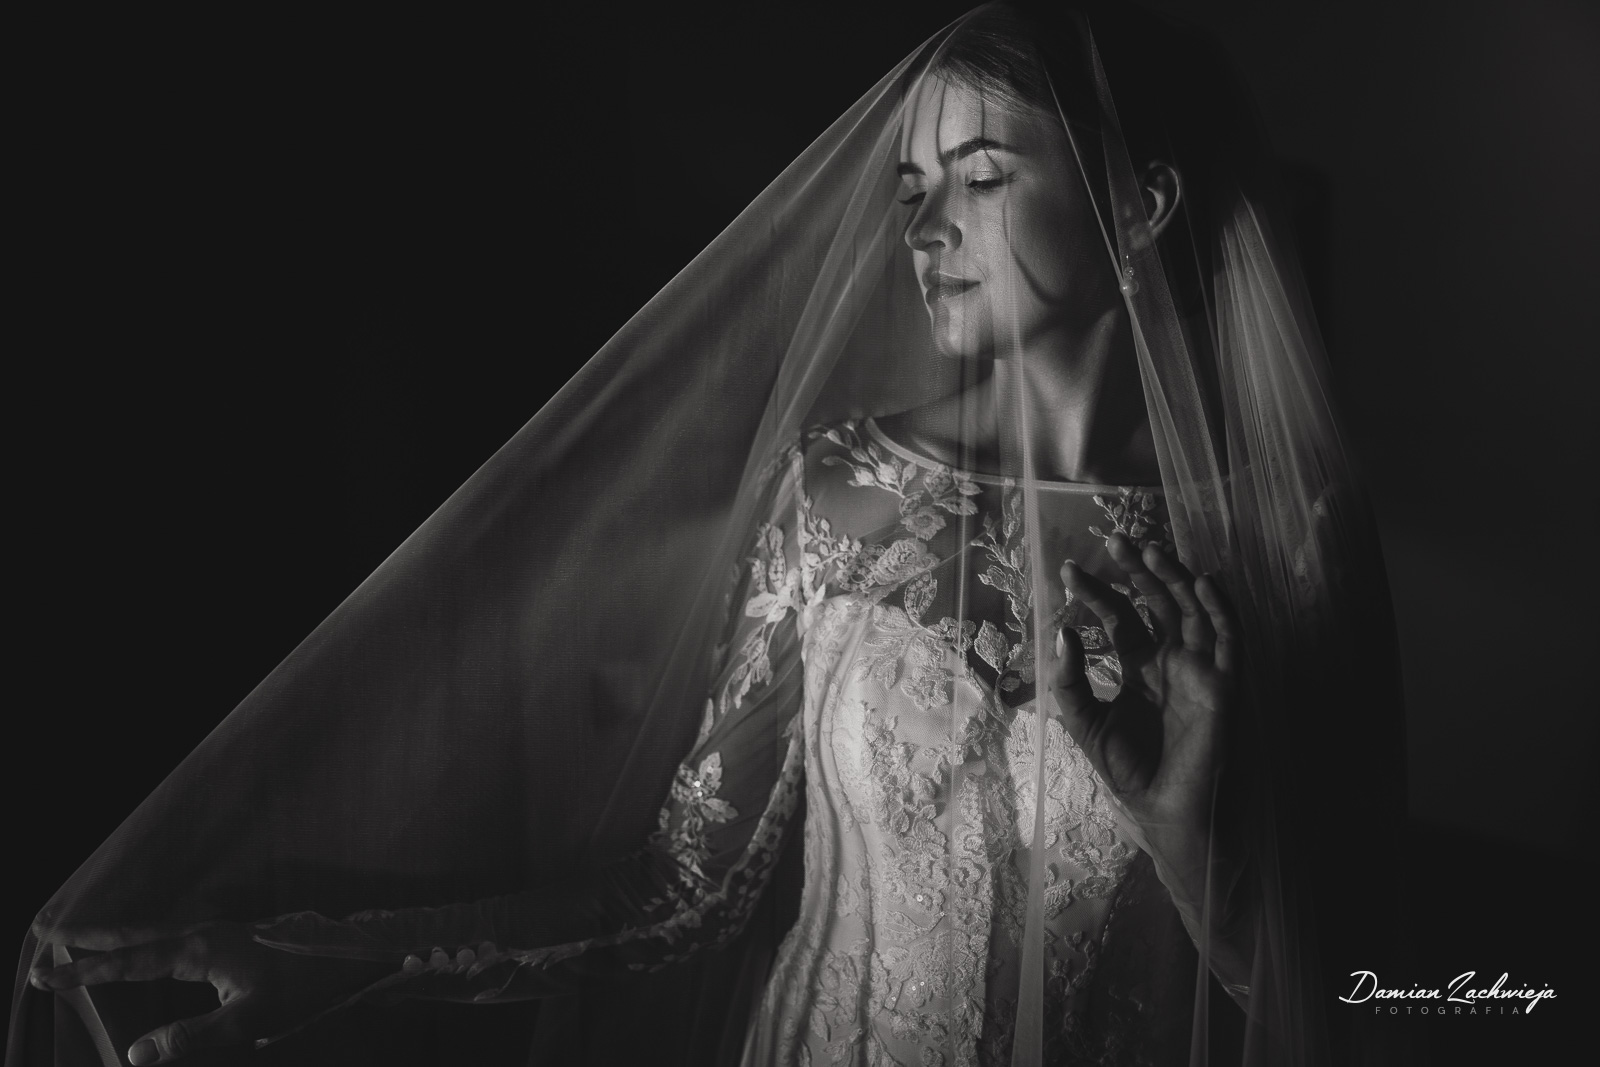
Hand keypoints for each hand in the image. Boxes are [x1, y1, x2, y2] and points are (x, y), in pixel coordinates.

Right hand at [29, 920, 393, 1064]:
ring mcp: (218, 932)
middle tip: (48, 937)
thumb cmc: (303, 987)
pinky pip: (174, 937)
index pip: (130, 961)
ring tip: (83, 940)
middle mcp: (203, 933)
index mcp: (200, 948)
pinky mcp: (231, 939)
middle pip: (136, 934)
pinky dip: (146, 942)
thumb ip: (191, 1036)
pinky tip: (145, 952)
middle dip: (91, 939)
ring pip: (155, 933)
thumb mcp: (248, 1018)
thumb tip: (136, 1053)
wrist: (349, 959)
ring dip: (118, 938)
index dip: (86, 971)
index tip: (45, 976)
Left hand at [1051, 533, 1238, 896]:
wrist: (1164, 813)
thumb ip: (1070, 680)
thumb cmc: (1130, 771)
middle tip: (1114, 538)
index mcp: (1140, 668)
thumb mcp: (1086, 722)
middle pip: (1158, 603)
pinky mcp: (1223, 687)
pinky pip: (1227, 642)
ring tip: (1150, 551)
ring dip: (1175, 580)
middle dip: (1138, 571)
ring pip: (1192, 612)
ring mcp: (1199, 671)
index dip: (1098, 592)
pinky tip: (1202, 583)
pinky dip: (1219, 611)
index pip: (1121, 618)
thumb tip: (1063, 631)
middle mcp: (1171, 662)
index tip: (1069, 569)